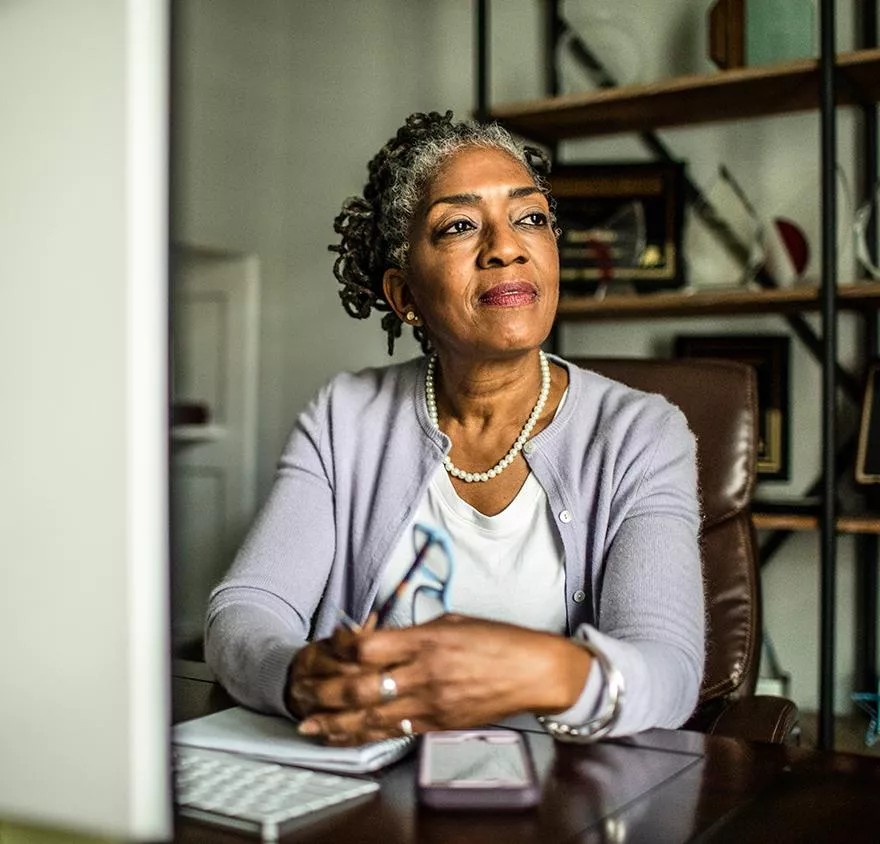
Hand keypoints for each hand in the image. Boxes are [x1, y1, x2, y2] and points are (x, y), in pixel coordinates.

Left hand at [297, 614, 591, 744]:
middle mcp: (424, 673)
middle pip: (361, 686)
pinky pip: (395, 733)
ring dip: (335, 723)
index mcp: (426, 640)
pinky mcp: (438, 724)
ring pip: (372, 717)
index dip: (341, 646)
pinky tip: (346, 737)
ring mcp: (431, 703)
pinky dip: (366, 736)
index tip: (327, 643)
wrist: (534, 671)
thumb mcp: (452, 621)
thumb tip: (380, 638)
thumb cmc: (497, 640)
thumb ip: (413, 632)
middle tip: (301, 691)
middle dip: (325, 691)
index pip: (368, 646)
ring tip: (309, 726)